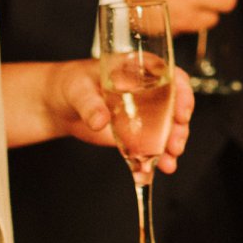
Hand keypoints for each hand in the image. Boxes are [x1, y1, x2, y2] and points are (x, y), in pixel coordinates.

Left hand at [46, 59, 194, 172]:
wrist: (59, 105)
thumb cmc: (71, 84)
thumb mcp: (78, 90)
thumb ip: (90, 105)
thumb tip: (100, 120)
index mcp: (139, 70)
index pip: (172, 76)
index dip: (183, 94)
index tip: (182, 112)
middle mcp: (148, 92)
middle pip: (176, 107)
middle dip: (180, 127)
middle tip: (175, 143)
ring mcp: (143, 115)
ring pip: (168, 130)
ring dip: (171, 147)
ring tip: (168, 162)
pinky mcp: (135, 134)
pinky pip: (150, 147)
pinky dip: (153, 162)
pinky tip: (150, 172)